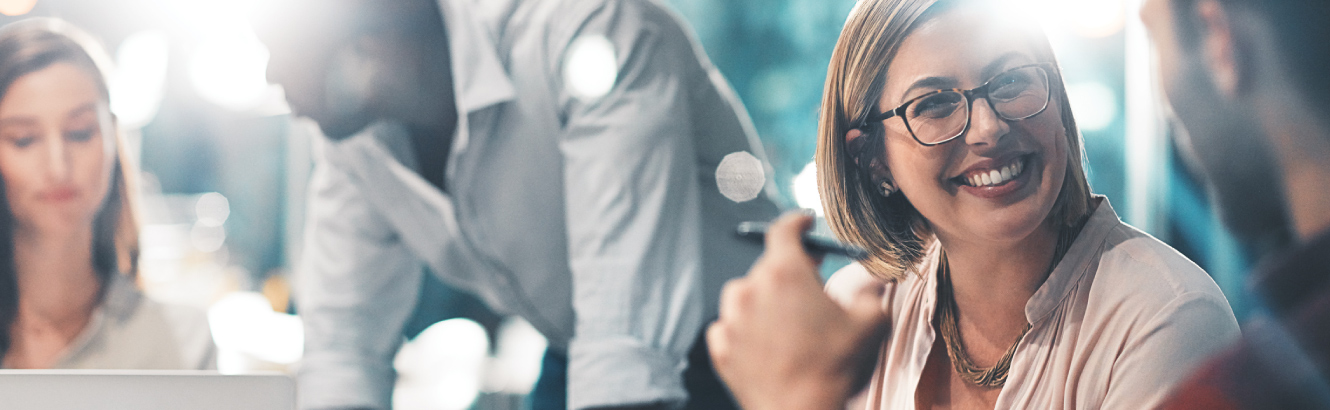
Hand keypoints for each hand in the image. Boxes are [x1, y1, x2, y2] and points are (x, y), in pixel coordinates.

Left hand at [707, 212, 889, 409]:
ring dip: (763, 298)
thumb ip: (871, 292)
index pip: (784, 229)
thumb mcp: (871, 323)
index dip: (797, 221)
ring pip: (744, 294)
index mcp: (785, 272)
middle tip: (810, 281)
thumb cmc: (836, 367)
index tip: (804, 221)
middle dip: (790, 269)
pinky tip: (765, 342)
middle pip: (768, 264)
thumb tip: (874, 280)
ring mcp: (731, 318)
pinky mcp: (721, 347)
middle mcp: (751, 288)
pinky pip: (729, 325)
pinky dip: (744, 327)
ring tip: (787, 319)